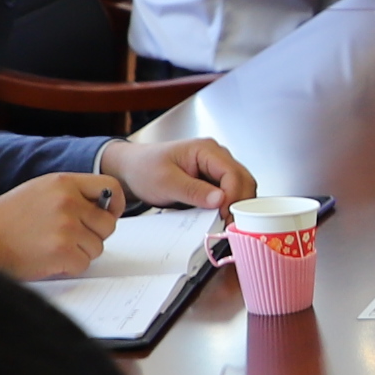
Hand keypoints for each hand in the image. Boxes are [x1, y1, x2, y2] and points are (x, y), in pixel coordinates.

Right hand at [0, 170, 121, 279]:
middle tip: (69, 239)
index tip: (108, 215)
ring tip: (51, 247)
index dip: (114, 205)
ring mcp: (66, 227)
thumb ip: (71, 195)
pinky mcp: (61, 251)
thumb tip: (103, 208)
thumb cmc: (6, 219)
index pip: (110, 186)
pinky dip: (68, 268)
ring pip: (97, 247)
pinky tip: (47, 259)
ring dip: (79, 253)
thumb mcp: (39, 191)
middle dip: (93, 236)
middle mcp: (67, 201)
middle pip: (107, 224)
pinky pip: (83, 264)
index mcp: (63, 182)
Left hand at [97, 135, 253, 210]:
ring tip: (226, 224)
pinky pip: (230, 194)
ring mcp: (216, 168)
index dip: (233, 196)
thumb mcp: (166, 182)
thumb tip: (221, 199)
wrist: (131, 169)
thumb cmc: (144, 169)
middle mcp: (216, 156)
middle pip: (243, 180)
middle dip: (241, 203)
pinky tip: (221, 218)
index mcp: (206, 150)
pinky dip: (229, 207)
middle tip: (231, 224)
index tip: (225, 216)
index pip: (233, 173)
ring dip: (237, 206)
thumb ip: (194, 190)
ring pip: (241, 188)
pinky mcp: (213, 181)